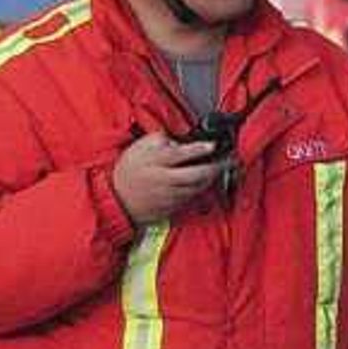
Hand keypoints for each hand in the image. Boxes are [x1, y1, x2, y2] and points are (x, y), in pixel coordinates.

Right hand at [111, 131, 226, 227]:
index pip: (182, 154)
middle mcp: (165, 180)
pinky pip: (191, 198)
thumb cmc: (128, 170)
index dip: (200, 148)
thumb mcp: (139, 147)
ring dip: (212, 178)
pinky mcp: (171, 208)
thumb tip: (179, 140)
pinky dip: (201, 190)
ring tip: (222, 168)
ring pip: (197, 188)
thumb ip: (160, 140)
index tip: (213, 144)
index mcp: (156, 162)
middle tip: (231, 159)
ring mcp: (169, 196)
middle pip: (197, 175)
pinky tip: (207, 182)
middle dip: (217, 167)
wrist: (116, 199)